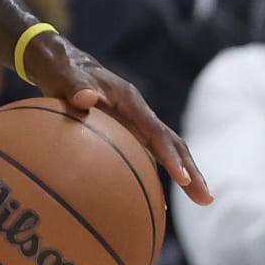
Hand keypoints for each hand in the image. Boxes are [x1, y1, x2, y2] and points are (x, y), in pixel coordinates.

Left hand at [22, 32, 210, 204]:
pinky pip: (146, 154)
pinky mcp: (125, 130)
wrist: (60, 63)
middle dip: (190, 170)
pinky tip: (155, 198)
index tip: (182, 178)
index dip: (169, 155)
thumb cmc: (61, 70)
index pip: (155, 131)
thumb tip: (85, 98)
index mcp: (129, 100)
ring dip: (183, 173)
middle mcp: (138, 112)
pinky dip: (155, 174)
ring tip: (200, 200)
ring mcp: (134, 122)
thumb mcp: (63, 75)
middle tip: (205, 198)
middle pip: (172, 142)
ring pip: (164, 150)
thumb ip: (74, 86)